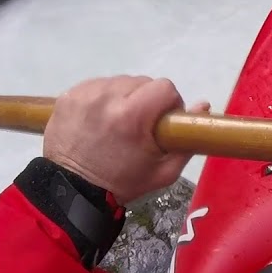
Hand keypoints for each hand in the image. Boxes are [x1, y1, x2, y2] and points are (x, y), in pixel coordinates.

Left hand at [43, 76, 209, 204]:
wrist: (72, 190)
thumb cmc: (122, 182)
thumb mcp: (164, 171)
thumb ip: (188, 140)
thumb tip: (203, 104)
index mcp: (132, 114)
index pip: (164, 87)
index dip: (169, 103)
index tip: (161, 122)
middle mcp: (107, 97)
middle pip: (142, 82)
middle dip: (145, 101)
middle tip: (139, 126)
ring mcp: (84, 94)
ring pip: (119, 82)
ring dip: (124, 97)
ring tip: (116, 123)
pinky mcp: (68, 95)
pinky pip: (97, 86)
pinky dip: (103, 98)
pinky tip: (99, 119)